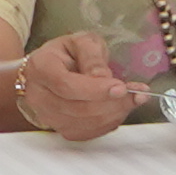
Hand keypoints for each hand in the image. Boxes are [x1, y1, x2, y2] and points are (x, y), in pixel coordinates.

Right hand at [10, 31, 146, 141]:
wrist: (54, 67)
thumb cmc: (68, 53)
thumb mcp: (82, 42)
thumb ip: (93, 57)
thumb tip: (104, 78)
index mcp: (41, 68)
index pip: (65, 85)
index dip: (95, 90)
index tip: (120, 88)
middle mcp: (38, 95)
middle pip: (77, 108)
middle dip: (112, 103)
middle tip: (137, 94)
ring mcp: (48, 116)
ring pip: (84, 123)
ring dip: (115, 114)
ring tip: (133, 100)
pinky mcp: (60, 129)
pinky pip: (88, 133)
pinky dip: (109, 123)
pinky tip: (120, 109)